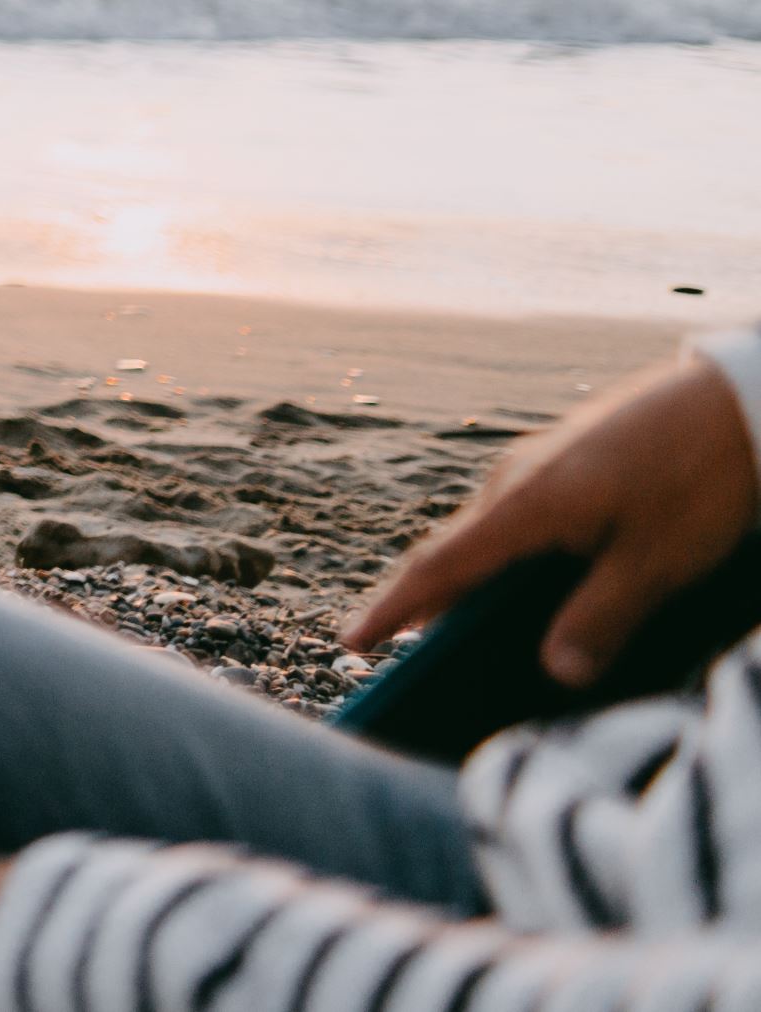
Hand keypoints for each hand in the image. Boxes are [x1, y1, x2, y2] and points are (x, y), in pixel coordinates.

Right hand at [345, 351, 759, 682]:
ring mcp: (540, 464)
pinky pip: (520, 518)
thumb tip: (554, 672)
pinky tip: (532, 583)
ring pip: (490, 534)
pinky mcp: (569, 461)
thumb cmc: (700, 479)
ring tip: (462, 628)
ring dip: (471, 580)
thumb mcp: (658, 562)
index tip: (349, 642)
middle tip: (399, 648)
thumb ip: (601, 619)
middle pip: (455, 551)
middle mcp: (516, 479)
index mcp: (526, 505)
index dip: (394, 610)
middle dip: (424, 601)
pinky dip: (507, 559)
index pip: (440, 568)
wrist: (738, 400)